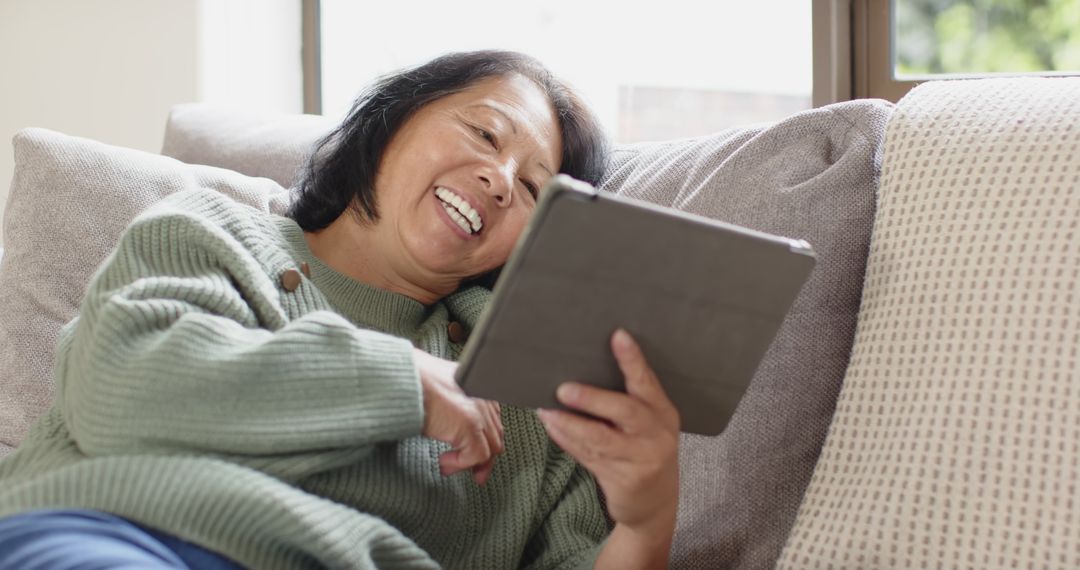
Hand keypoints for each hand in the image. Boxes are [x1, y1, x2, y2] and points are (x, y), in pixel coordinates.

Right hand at [413, 348, 503, 484]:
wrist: (403, 379)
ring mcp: (480, 412)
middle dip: (484, 460)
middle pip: (494, 439)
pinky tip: (444, 462)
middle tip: (474, 474)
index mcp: (479, 389)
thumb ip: (455, 407)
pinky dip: (460, 464)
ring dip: (467, 464)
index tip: (480, 460)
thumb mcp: (442, 393)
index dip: (487, 444)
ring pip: (488, 450)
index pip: (493, 423)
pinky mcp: (470, 425)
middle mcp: (485, 399)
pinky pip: (476, 456)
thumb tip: (453, 429)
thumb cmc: (414, 382)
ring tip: (448, 466)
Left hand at [537, 330, 679, 534]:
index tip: (618, 335)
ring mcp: (641, 459)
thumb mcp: (648, 425)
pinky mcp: (623, 480)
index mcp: (663, 412)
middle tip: (564, 389)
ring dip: (568, 423)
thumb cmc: (645, 450)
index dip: (632, 359)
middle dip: (592, 399)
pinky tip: (552, 428)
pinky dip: (567, 441)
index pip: (646, 381)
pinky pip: (588, 456)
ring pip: (599, 438)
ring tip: (546, 411)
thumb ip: (629, 402)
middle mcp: (656, 434)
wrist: (655, 502)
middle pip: (623, 410)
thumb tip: (583, 370)